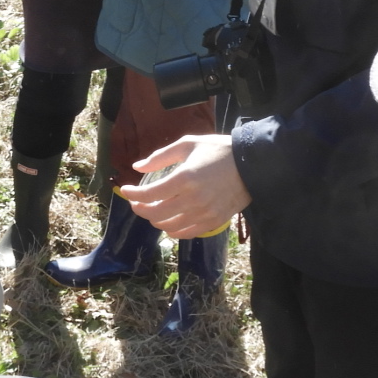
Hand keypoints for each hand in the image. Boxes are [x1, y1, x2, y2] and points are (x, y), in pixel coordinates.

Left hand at [120, 134, 249, 239]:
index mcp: (185, 178)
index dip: (132, 194)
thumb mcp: (189, 144)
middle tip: (136, 202)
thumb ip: (161, 156)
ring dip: (155, 219)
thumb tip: (137, 167)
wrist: (252, 165)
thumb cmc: (219, 151)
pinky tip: (168, 221)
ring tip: (152, 210)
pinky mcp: (213, 222)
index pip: (149, 194)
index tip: (125, 190)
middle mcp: (193, 199)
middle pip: (155, 213)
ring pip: (168, 226)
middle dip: (140, 208)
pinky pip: (186, 233)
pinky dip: (172, 229)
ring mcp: (204, 213)